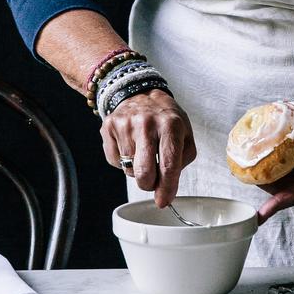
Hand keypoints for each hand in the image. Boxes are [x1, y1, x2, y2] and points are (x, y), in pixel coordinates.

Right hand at [101, 89, 197, 206]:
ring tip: (143, 150)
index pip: (169, 164)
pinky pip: (115, 161)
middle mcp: (146, 123)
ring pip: (129, 169)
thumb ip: (182, 160)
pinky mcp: (109, 127)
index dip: (166, 188)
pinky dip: (123, 160)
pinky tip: (130, 145)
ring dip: (137, 168)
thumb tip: (168, 186)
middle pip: (144, 172)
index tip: (164, 201)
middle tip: (153, 180)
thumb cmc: (164, 117)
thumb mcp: (185, 133)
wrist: (138, 93)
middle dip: (149, 184)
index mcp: (170, 125)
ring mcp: (125, 125)